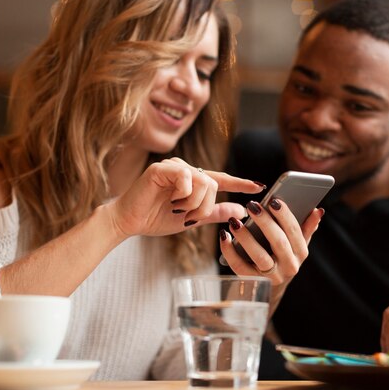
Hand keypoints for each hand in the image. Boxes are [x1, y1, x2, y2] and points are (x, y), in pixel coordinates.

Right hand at [105, 157, 264, 237]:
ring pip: (203, 182)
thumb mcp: (192, 219)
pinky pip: (187, 178)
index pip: (222, 180)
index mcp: (194, 182)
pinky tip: (170, 200)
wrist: (129, 222)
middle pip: (214, 184)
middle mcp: (186, 170)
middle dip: (205, 206)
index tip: (259, 187)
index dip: (241, 183)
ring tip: (177, 209)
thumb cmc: (156, 218)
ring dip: (194, 203)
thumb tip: (241, 210)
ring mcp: (174, 167)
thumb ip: (215, 213)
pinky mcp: (162, 168)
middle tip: (189, 216)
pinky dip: (183, 194)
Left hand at [219, 198, 323, 313]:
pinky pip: (239, 266)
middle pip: (278, 242)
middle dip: (266, 222)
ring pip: (259, 256)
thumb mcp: (297, 245)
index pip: (295, 232)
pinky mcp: (253, 282)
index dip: (285, 215)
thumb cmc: (283, 257)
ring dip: (246, 237)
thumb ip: (306, 227)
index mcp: (300, 253)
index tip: (274, 200)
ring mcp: (271, 276)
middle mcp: (289, 266)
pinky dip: (230, 251)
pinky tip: (224, 236)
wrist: (270, 288)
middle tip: (252, 205)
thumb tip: (317, 210)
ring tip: (234, 221)